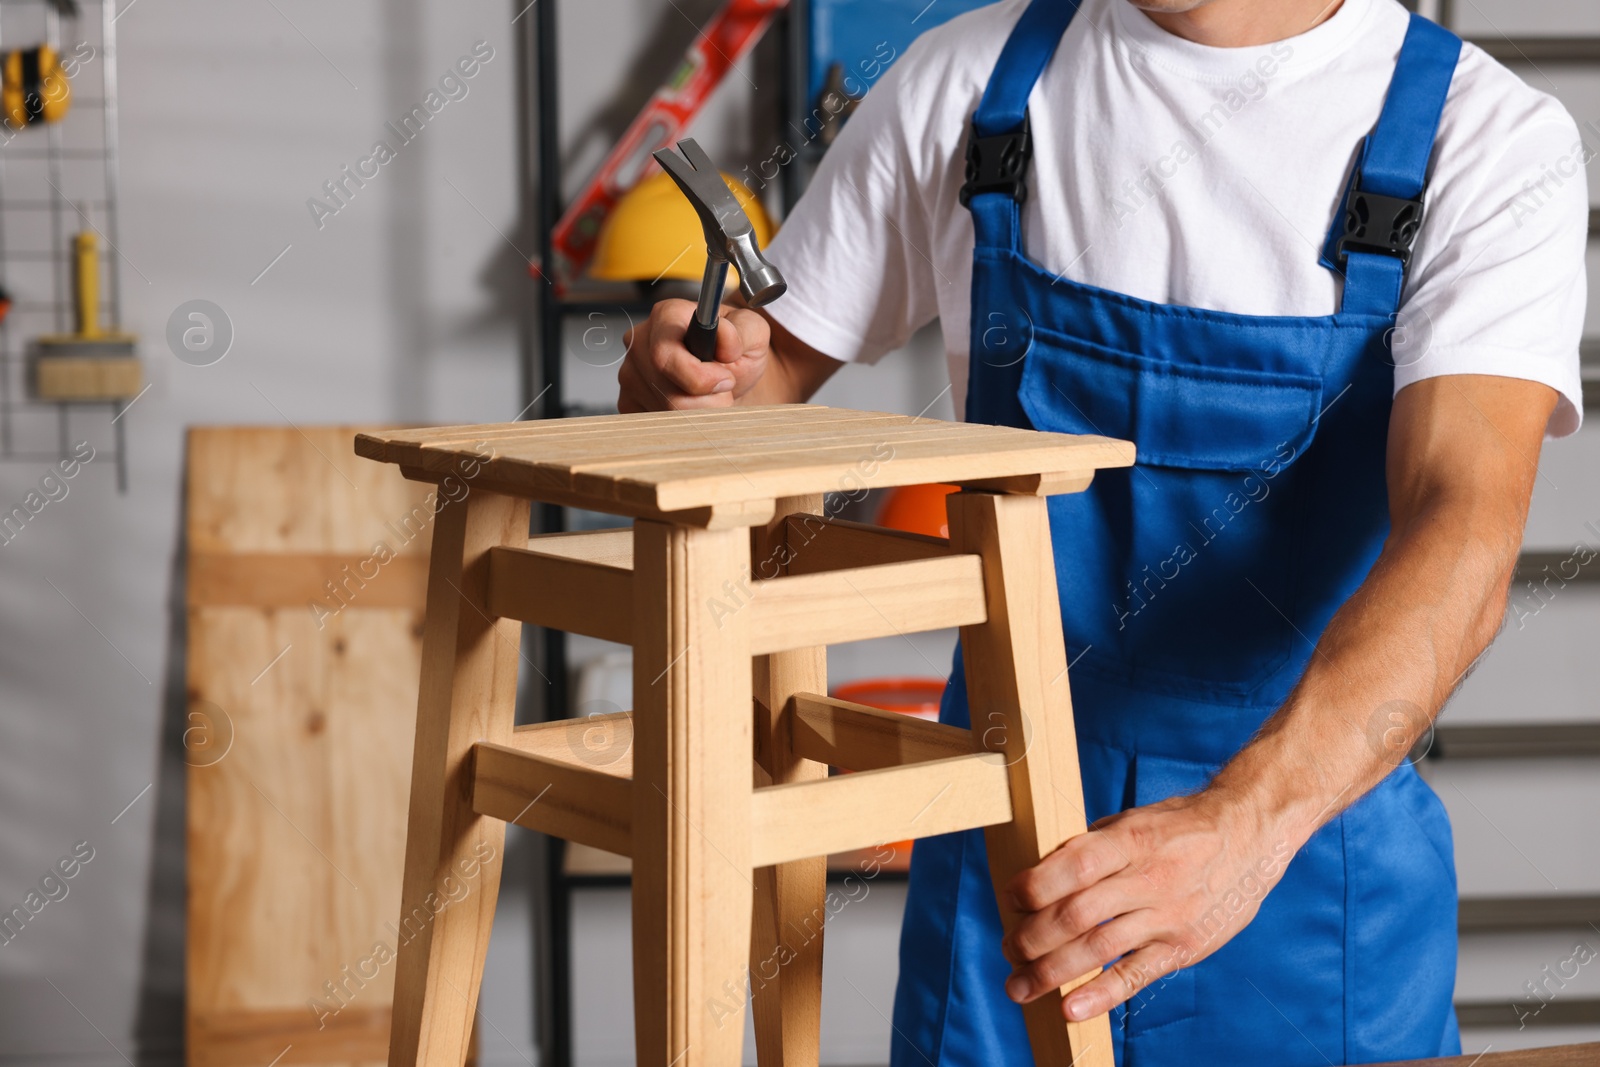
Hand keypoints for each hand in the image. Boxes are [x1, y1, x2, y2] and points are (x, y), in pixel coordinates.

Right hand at [617, 298, 771, 412]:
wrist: (726, 371)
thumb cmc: (735, 349)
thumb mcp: (752, 332)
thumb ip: (743, 332)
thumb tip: (724, 339)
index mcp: (667, 316)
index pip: (665, 355)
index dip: (699, 378)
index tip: (725, 380)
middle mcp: (641, 340)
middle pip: (665, 390)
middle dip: (704, 401)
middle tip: (724, 392)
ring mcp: (630, 372)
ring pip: (662, 410)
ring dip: (695, 413)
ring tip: (711, 397)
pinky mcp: (629, 399)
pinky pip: (654, 422)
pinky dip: (680, 422)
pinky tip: (692, 405)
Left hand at [1000, 790, 1294, 1021]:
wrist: (1250, 833)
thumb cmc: (1181, 826)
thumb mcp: (1134, 820)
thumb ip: (1092, 845)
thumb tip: (1042, 873)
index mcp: (1130, 840)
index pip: (1073, 865)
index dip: (1033, 886)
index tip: (1010, 900)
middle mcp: (1148, 877)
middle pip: (1077, 913)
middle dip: (1032, 937)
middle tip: (1007, 950)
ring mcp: (1168, 914)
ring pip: (1100, 947)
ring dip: (1052, 972)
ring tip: (1020, 987)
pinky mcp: (1185, 945)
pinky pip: (1138, 974)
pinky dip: (1102, 995)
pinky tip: (1071, 1009)